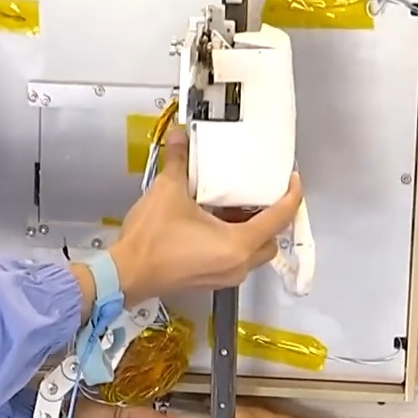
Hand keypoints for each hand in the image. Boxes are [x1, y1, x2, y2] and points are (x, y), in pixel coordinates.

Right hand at [108, 127, 303, 302]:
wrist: (125, 274)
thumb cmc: (152, 239)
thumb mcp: (168, 191)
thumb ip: (180, 161)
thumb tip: (180, 135)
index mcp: (238, 244)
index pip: (279, 218)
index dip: (291, 195)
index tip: (292, 178)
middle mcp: (238, 265)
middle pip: (270, 240)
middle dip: (270, 218)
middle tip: (259, 194)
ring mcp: (224, 277)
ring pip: (253, 252)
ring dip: (250, 231)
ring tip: (233, 205)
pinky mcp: (210, 281)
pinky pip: (234, 260)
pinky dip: (233, 242)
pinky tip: (213, 222)